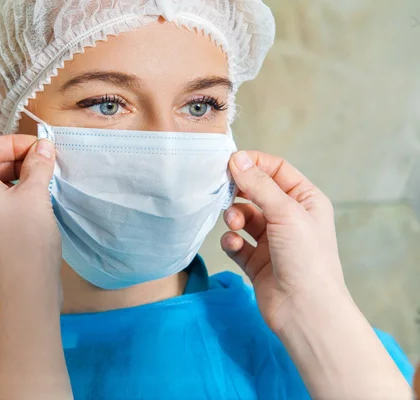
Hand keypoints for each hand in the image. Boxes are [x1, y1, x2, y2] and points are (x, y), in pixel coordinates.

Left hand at [0, 135, 60, 306]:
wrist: (26, 291)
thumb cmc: (28, 242)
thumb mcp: (36, 195)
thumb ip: (38, 164)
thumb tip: (43, 146)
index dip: (14, 143)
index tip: (41, 148)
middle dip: (17, 160)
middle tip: (46, 163)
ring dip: (16, 178)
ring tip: (43, 182)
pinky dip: (11, 196)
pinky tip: (33, 202)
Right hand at [221, 150, 346, 332]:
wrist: (305, 311)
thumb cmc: (306, 259)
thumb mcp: (285, 213)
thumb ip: (259, 185)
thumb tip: (237, 158)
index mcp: (305, 200)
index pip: (276, 170)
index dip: (254, 163)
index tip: (230, 162)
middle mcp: (289, 218)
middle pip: (256, 192)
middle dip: (240, 192)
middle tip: (225, 192)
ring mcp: (272, 240)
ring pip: (243, 217)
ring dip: (234, 217)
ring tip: (233, 225)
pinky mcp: (256, 261)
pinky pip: (236, 242)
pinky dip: (231, 241)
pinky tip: (234, 245)